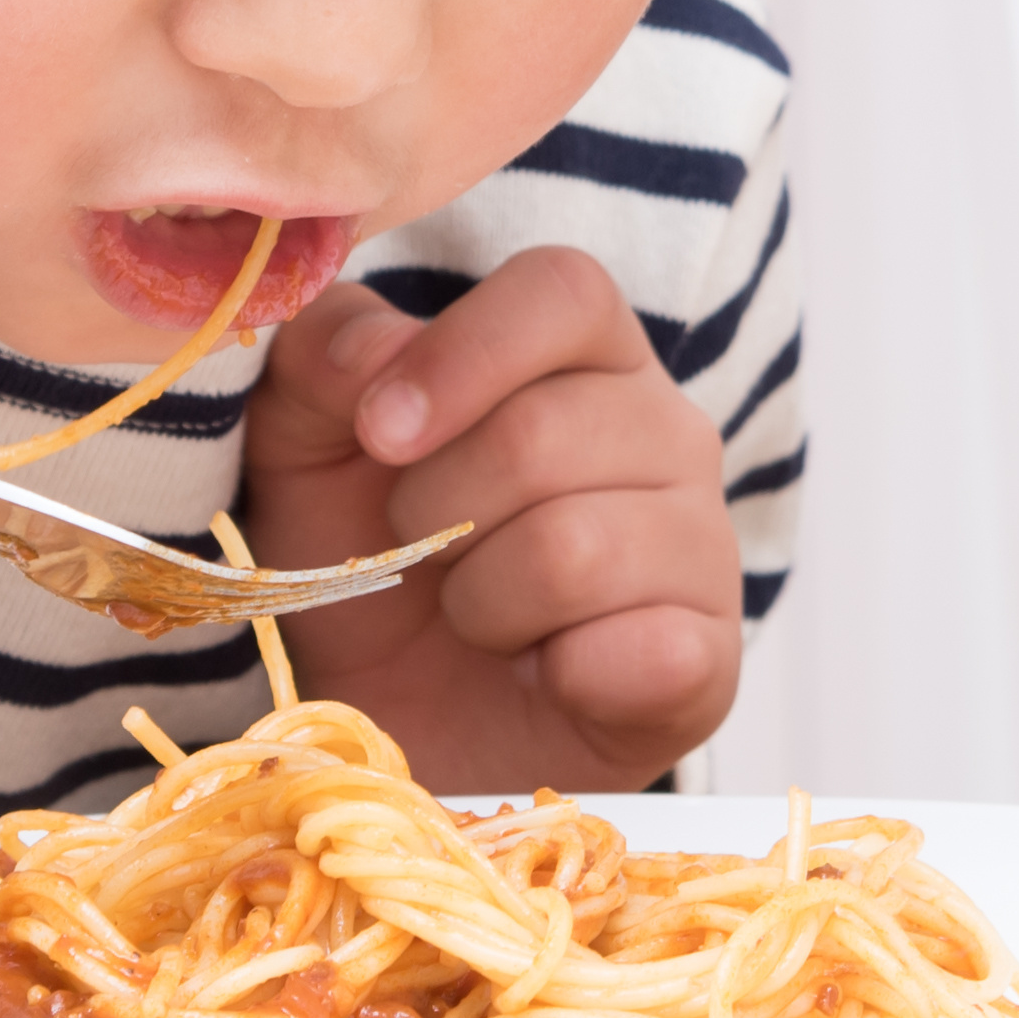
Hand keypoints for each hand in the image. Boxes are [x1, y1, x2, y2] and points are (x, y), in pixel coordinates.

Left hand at [235, 246, 738, 790]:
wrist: (404, 725)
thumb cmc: (372, 560)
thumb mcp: (308, 446)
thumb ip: (327, 359)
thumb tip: (375, 354)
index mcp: (584, 354)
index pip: (564, 292)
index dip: (464, 355)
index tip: (378, 433)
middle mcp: (666, 432)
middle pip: (544, 434)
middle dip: (437, 511)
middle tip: (425, 553)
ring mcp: (702, 545)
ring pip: (575, 552)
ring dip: (483, 603)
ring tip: (481, 618)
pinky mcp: (709, 661)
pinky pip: (644, 653)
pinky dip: (558, 675)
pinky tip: (544, 676)